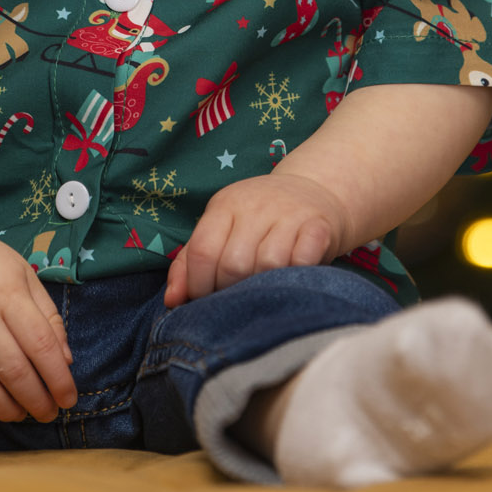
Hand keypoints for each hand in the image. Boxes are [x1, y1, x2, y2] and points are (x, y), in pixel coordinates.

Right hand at [0, 227, 77, 422]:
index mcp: (7, 294)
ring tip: (21, 413)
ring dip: (7, 408)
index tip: (69, 398)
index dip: (58, 379)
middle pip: (14, 371)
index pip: (40, 345)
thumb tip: (65, 361)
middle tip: (49, 413)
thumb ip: (47, 316)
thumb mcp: (23, 273)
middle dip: (37, 400)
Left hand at [164, 172, 350, 307]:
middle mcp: (256, 205)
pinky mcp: (319, 226)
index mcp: (225, 204)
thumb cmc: (258, 219)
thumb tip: (172, 301)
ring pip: (268, 265)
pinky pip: (303, 261)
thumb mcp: (221, 228)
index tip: (203, 301)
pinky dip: (295, 275)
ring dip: (263, 286)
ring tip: (262, 289)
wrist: (314, 190)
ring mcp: (290, 213)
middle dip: (229, 291)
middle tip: (234, 298)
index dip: (198, 285)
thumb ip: (190, 262)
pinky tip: (291, 278)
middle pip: (233, 264)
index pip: (202, 251)